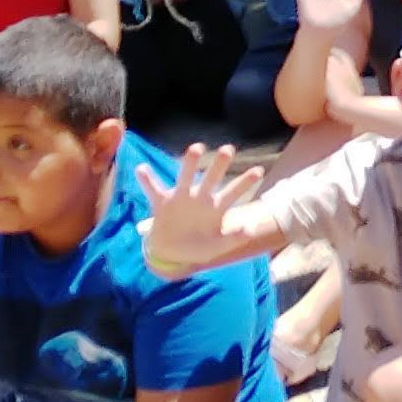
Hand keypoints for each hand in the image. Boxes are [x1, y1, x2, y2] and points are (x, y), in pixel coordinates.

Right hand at [143, 139, 269, 274]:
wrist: (172, 253)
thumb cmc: (199, 247)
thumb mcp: (218, 246)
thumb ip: (234, 239)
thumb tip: (250, 229)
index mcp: (216, 207)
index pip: (233, 192)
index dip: (245, 182)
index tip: (259, 171)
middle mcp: (200, 197)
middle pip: (212, 178)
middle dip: (220, 164)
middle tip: (229, 149)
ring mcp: (181, 198)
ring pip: (185, 177)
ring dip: (190, 163)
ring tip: (197, 148)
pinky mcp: (162, 203)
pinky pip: (154, 190)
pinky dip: (147, 180)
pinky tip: (142, 169)